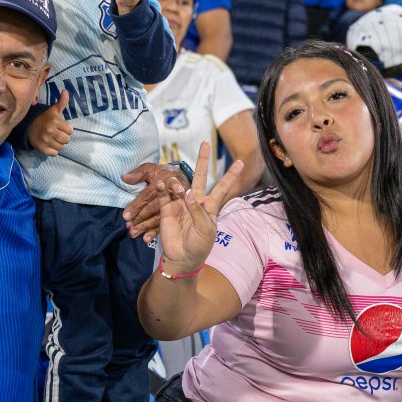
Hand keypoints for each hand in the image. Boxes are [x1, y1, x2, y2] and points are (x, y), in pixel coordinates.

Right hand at [27, 89, 72, 155]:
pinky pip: (54, 153)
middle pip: (66, 140)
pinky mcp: (41, 148)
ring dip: (59, 144)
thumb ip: (61, 102)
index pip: (70, 131)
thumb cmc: (44, 118)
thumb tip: (66, 90)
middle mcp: (50, 131)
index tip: (61, 127)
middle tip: (57, 134)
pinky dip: (53, 151)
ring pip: (61, 147)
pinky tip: (49, 145)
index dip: (67, 129)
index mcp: (54, 121)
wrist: (27, 126)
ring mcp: (45, 140)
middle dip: (63, 138)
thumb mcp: (53, 110)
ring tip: (53, 139)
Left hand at [122, 163, 192, 240]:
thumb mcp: (150, 168)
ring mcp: (177, 203)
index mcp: (164, 180)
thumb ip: (138, 173)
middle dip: (141, 217)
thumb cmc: (161, 173)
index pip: (147, 195)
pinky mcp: (178, 211)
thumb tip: (124, 178)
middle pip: (155, 207)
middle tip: (129, 226)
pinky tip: (147, 238)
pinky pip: (167, 222)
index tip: (126, 216)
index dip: (136, 205)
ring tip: (135, 233)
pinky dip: (156, 231)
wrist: (180, 177)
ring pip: (161, 216)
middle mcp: (171, 192)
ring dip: (147, 226)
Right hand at [153, 141, 243, 268]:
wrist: (182, 259)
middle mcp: (195, 201)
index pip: (222, 188)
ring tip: (175, 187)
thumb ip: (197, 211)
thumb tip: (188, 193)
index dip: (230, 175)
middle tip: (204, 143)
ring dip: (176, 182)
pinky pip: (164, 195)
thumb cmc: (200, 245)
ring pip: (179, 185)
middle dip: (202, 160)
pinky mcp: (167, 210)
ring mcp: (180, 204)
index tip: (241, 162)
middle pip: (199, 176)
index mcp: (210, 207)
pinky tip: (161, 184)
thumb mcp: (206, 230)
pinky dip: (162, 188)